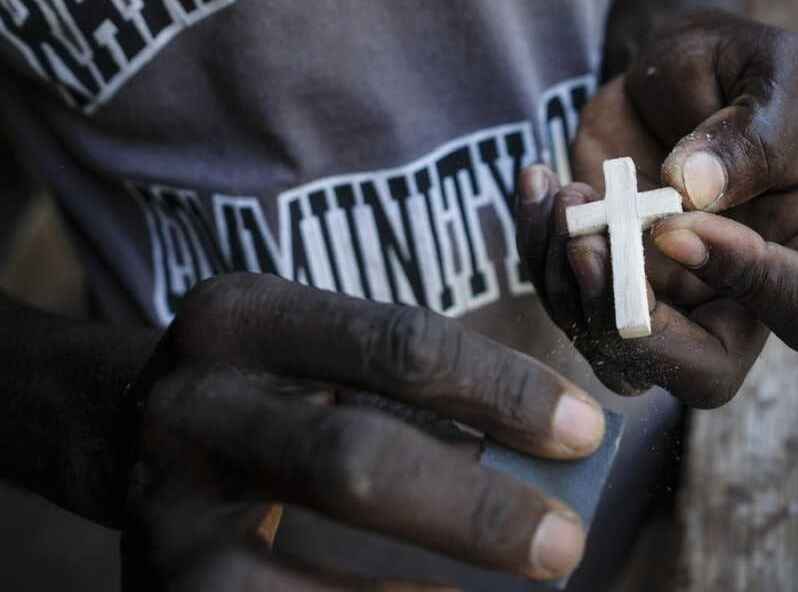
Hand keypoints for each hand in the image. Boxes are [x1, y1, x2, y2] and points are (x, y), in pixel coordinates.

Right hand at [119, 273, 604, 590]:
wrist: (130, 431)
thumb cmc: (273, 392)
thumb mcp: (325, 361)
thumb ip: (419, 397)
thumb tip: (555, 458)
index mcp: (249, 316)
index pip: (398, 344)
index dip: (503, 391)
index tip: (585, 431)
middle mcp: (194, 402)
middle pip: (354, 460)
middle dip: (476, 512)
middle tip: (566, 544)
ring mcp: (160, 506)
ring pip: (297, 574)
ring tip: (520, 591)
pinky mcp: (156, 588)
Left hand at [517, 9, 797, 405]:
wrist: (672, 70)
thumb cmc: (740, 66)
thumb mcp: (776, 70)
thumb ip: (755, 129)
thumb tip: (697, 191)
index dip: (746, 281)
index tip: (676, 221)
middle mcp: (744, 293)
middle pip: (708, 375)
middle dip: (638, 331)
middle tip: (591, 250)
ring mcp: (672, 297)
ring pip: (621, 357)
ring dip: (572, 290)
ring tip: (564, 196)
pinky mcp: (611, 279)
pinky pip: (567, 303)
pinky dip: (539, 253)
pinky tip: (539, 185)